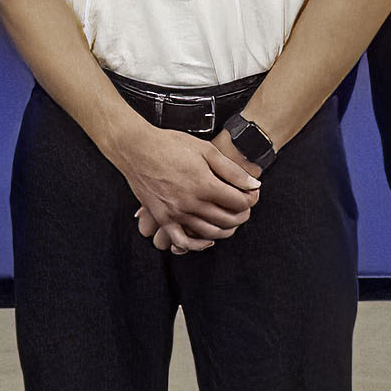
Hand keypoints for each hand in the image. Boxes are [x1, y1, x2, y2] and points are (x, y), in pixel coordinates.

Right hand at [113, 125, 258, 245]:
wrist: (136, 149)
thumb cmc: (170, 145)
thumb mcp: (206, 150)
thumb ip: (231, 170)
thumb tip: (254, 185)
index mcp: (204, 184)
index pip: (239, 202)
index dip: (250, 199)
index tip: (251, 194)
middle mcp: (191, 202)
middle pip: (228, 219)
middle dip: (242, 215)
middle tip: (244, 207)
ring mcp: (176, 213)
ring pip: (209, 232)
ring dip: (226, 230)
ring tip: (231, 220)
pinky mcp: (163, 218)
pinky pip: (182, 242)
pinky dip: (197, 245)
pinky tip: (207, 240)